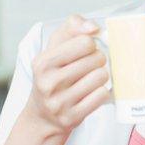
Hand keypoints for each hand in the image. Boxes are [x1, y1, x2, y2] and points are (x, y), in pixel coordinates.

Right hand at [23, 15, 110, 136]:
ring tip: (92, 79)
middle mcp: (48, 82)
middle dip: (98, 60)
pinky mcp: (71, 117)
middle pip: (97, 59)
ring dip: (101, 76)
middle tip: (91, 66)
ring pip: (101, 77)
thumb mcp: (55, 48)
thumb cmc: (53, 75)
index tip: (85, 51)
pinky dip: (102, 92)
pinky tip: (93, 93)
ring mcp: (59, 102)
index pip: (85, 42)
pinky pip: (102, 96)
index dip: (91, 45)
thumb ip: (72, 27)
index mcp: (43, 62)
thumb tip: (93, 27)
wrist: (43, 116)